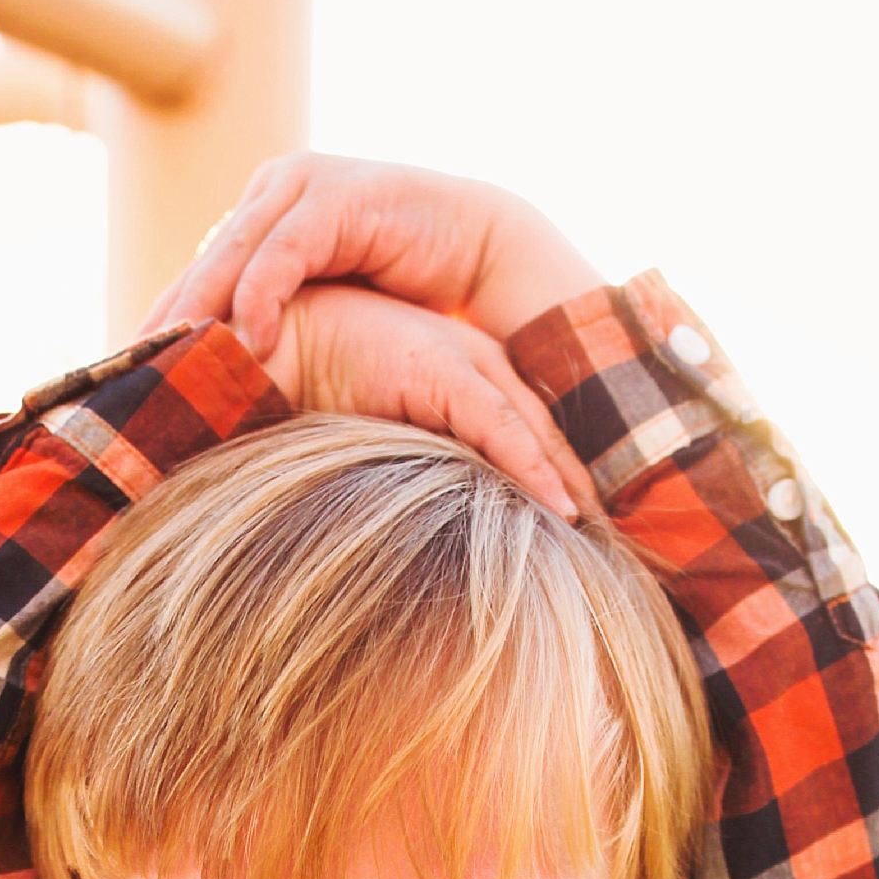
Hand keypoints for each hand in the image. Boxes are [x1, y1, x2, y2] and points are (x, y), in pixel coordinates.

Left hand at [147, 154, 605, 365]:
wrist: (483, 254)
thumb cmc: (405, 295)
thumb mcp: (326, 314)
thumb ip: (279, 332)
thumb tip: (228, 393)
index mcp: (262, 219)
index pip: (199, 278)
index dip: (165, 328)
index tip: (130, 382)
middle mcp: (273, 193)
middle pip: (203, 266)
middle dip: (167, 323)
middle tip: (129, 377)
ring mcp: (302, 188)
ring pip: (233, 256)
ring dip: (202, 311)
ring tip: (175, 364)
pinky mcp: (336, 197)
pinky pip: (284, 250)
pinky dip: (261, 295)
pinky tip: (248, 341)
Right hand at [257, 285, 595, 518]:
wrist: (258, 348)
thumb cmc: (302, 395)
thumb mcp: (369, 439)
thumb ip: (403, 463)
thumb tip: (421, 528)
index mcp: (453, 375)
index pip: (521, 428)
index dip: (557, 471)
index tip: (589, 523)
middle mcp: (467, 363)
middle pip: (541, 426)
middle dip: (580, 475)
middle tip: (619, 530)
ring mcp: (457, 361)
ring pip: (531, 427)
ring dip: (570, 478)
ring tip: (603, 528)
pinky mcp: (439, 368)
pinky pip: (498, 425)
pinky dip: (532, 466)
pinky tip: (560, 507)